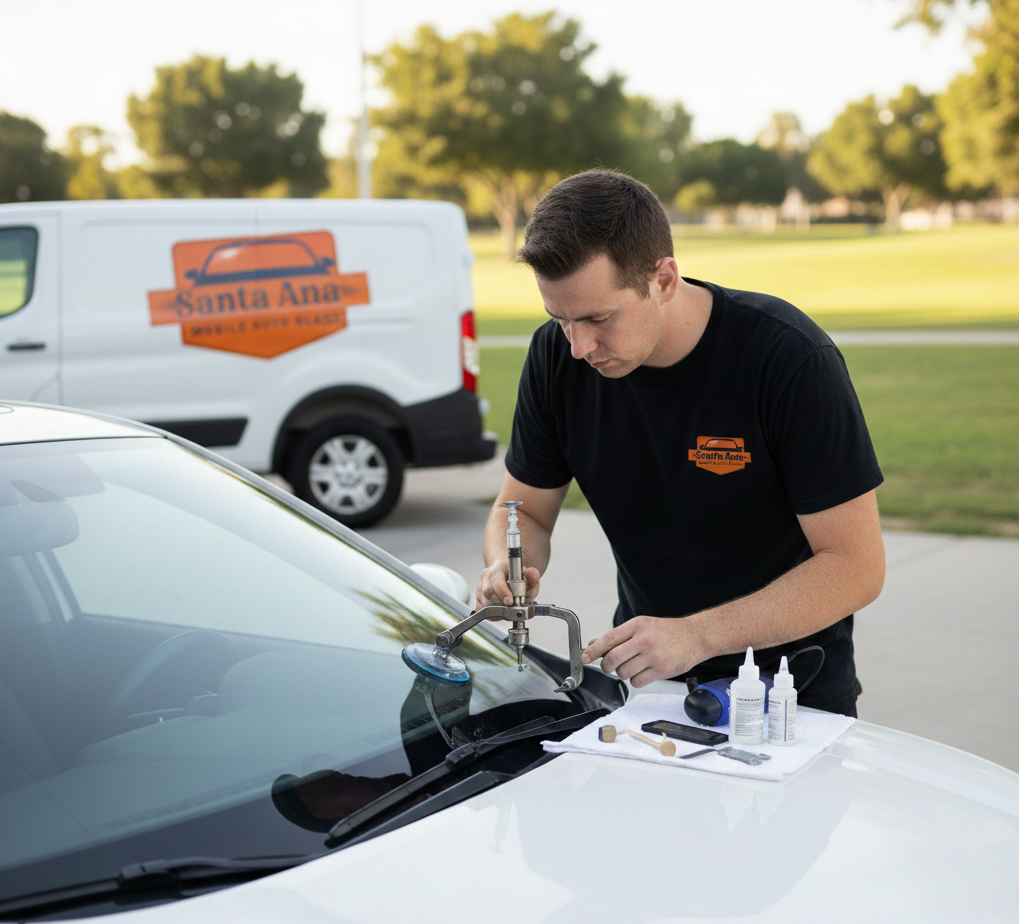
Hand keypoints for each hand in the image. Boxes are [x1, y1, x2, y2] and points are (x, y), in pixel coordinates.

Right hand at [476, 559, 540, 611]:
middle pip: (488, 592)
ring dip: (498, 609)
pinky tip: (502, 610)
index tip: (510, 601)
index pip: (496, 579)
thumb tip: (533, 572)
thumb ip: (533, 576)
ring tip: (509, 607)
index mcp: (498, 568)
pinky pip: (482, 610)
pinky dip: (493, 614)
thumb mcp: (529, 578)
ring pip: (485, 603)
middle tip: (513, 606)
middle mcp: (486, 576)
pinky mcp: (478, 598)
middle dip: (502, 603)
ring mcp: (480, 587)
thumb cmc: (518, 578)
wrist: (510, 578)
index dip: (502, 592)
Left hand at [581, 616, 706, 687]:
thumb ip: (619, 636)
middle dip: (607, 666)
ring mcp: (653, 656)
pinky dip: (636, 680)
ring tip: (634, 665)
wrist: (695, 636)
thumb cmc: (666, 631)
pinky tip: (644, 671)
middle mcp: (644, 640)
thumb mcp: (642, 626)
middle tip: (610, 665)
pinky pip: (636, 682)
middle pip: (612, 660)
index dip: (593, 651)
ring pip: (623, 673)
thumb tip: (594, 645)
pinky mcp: (662, 670)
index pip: (608, 639)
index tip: (584, 658)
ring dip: (623, 673)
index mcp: (637, 625)